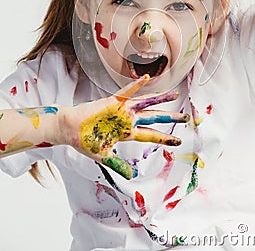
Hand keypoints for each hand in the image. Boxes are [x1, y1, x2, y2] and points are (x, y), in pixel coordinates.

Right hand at [61, 75, 188, 178]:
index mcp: (126, 133)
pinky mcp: (113, 102)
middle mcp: (127, 120)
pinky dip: (136, 85)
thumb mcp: (103, 156)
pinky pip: (126, 92)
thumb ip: (118, 164)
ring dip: (160, 99)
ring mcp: (122, 110)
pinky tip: (146, 78)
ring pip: (145, 103)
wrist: (69, 130)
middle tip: (185, 117)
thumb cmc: (84, 141)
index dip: (164, 138)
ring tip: (174, 95)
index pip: (150, 135)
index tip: (177, 140)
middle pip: (153, 118)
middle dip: (170, 118)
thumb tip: (132, 176)